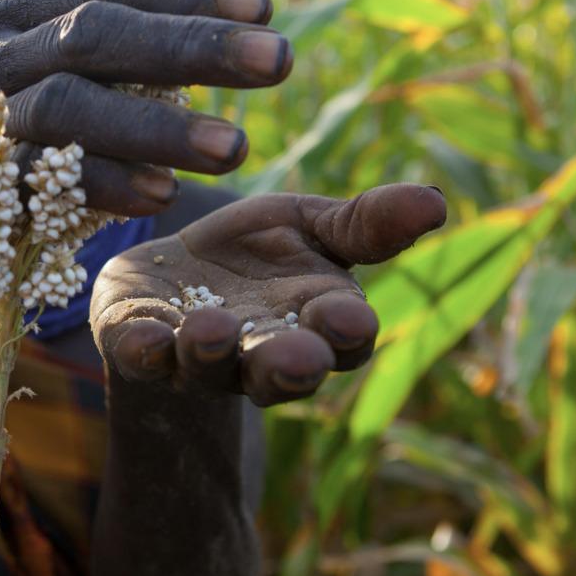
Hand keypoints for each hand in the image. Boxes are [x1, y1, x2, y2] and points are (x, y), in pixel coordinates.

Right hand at [0, 0, 292, 217]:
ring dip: (157, 127)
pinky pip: (43, 182)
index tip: (266, 7)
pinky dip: (107, 185)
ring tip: (238, 147)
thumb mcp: (75, 60)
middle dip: (190, 47)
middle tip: (280, 61)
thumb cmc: (38, 130)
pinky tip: (166, 194)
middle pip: (92, 35)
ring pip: (68, 107)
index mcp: (21, 13)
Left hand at [90, 184, 446, 405]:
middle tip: (297, 359)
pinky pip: (141, 358)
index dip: (345, 331)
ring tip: (211, 331)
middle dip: (287, 366)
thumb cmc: (257, 250)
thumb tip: (436, 202)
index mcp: (313, 321)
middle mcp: (258, 354)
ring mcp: (196, 359)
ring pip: (208, 370)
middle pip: (279, 372)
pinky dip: (143, 351)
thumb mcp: (311, 224)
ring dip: (212, 354)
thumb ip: (365, 224)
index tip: (352, 319)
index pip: (340, 337)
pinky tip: (145, 338)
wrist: (173, 269)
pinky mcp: (139, 347)